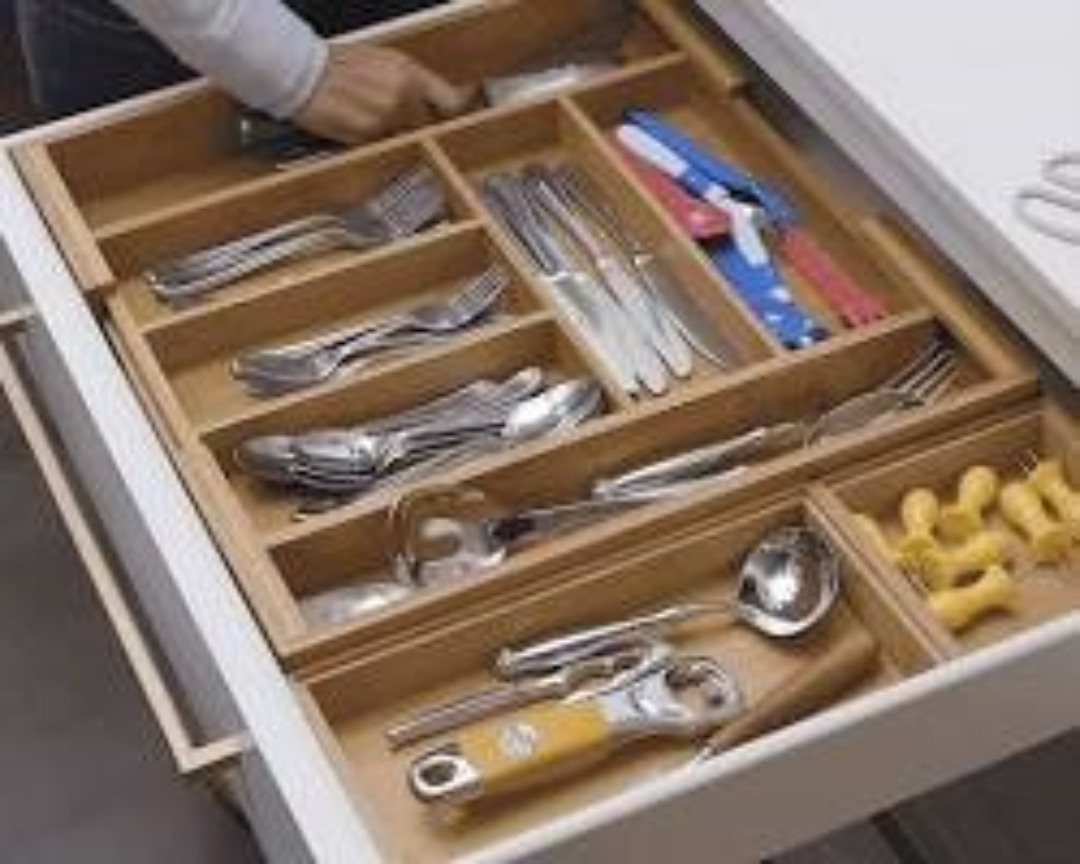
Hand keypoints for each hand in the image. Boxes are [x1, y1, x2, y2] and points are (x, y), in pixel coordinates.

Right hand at [295, 43, 474, 143]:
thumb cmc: (336, 65)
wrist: (301, 73)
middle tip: (397, 120)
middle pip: (428, 127)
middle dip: (417, 128)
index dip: (460, 111)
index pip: (451, 101)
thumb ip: (411, 82)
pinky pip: (383, 148)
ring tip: (369, 119)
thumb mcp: (383, 61)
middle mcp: (403, 96)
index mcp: (409, 73)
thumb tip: (433, 99)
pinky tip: (358, 127)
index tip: (466, 115)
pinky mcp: (368, 139)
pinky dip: (375, 144)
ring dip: (394, 137)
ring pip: (405, 140)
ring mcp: (386, 119)